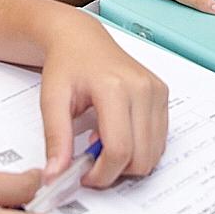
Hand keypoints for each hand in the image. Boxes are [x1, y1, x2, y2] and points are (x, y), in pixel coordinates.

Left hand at [37, 15, 168, 187]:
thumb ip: (55, 138)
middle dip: (114, 171)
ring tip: (102, 141)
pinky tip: (116, 132)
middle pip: (140, 157)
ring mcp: (156, 91)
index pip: (119, 150)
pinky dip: (140, 148)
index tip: (83, 175)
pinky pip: (159, 140)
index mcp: (114, 88)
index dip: (101, 174)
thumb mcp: (51, 100)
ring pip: (153, 153)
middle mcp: (142, 88)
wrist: (80, 38)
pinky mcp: (162, 94)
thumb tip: (56, 174)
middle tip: (91, 159)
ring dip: (128, 160)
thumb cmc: (67, 64)